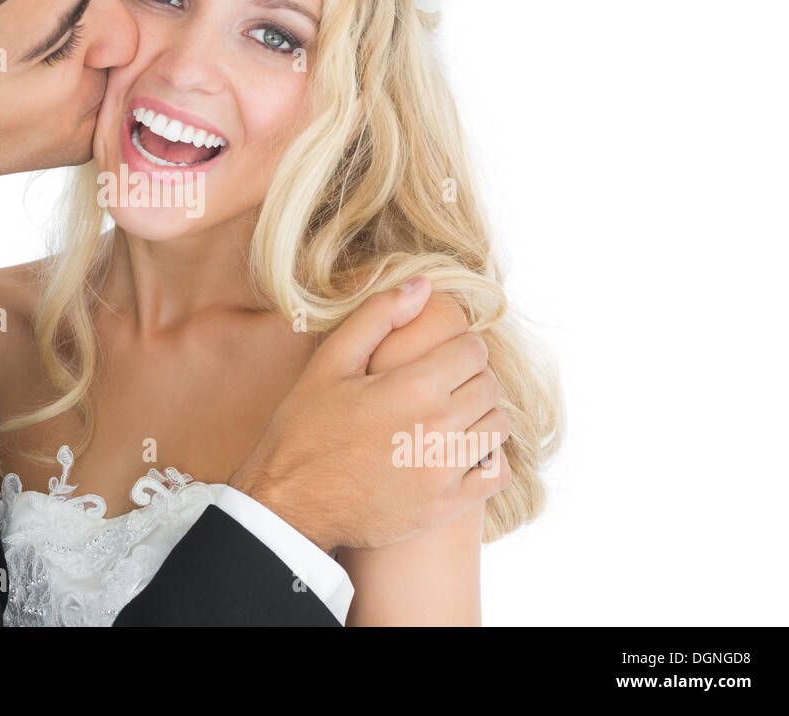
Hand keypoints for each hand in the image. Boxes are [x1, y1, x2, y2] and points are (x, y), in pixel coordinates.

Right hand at [228, 276, 510, 551]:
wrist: (290, 502)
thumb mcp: (330, 363)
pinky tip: (460, 453)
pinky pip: (497, 473)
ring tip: (451, 417)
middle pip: (490, 387)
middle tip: (443, 385)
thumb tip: (422, 284)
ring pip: (498, 427)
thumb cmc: (305, 430)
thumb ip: (377, 316)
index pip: (474, 350)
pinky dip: (488, 459)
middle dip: (471, 379)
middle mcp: (439, 427)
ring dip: (481, 416)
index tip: (441, 357)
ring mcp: (446, 470)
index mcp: (414, 386)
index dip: (459, 347)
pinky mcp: (447, 504)